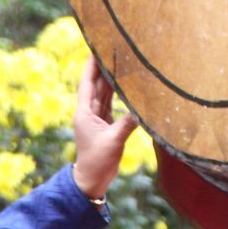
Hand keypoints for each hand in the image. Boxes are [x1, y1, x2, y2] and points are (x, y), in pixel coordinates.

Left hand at [72, 57, 137, 199]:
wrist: (92, 179)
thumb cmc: (98, 161)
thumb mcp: (114, 141)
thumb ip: (127, 125)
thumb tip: (142, 111)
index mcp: (85, 113)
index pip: (87, 83)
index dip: (91, 66)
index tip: (94, 49)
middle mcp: (89, 112)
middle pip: (95, 85)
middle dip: (102, 68)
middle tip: (110, 50)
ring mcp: (96, 118)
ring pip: (103, 93)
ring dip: (109, 79)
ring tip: (117, 61)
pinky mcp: (105, 124)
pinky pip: (110, 104)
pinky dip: (116, 94)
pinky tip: (123, 84)